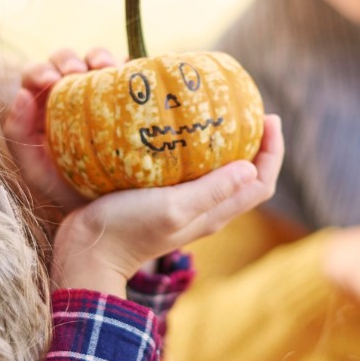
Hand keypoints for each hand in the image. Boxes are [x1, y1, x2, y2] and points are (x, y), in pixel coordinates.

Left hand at [2, 47, 119, 215]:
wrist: (111, 210)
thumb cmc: (70, 192)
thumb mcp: (35, 170)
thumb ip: (17, 134)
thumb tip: (21, 94)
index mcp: (45, 108)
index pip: (37, 76)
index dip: (41, 71)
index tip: (51, 80)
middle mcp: (73, 96)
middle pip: (65, 62)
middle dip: (67, 60)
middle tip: (76, 73)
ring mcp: (104, 94)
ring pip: (96, 59)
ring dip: (97, 56)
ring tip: (105, 67)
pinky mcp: (131, 98)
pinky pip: (130, 72)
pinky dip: (127, 65)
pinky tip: (127, 72)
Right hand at [51, 114, 283, 295]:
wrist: (85, 251)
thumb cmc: (127, 230)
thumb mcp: (173, 208)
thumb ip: (212, 191)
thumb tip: (252, 167)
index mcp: (215, 213)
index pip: (262, 183)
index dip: (273, 151)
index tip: (269, 117)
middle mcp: (205, 210)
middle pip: (246, 176)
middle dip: (255, 144)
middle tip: (248, 109)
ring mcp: (183, 205)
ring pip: (219, 173)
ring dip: (227, 145)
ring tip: (218, 114)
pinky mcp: (160, 198)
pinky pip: (189, 171)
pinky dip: (194, 149)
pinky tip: (178, 130)